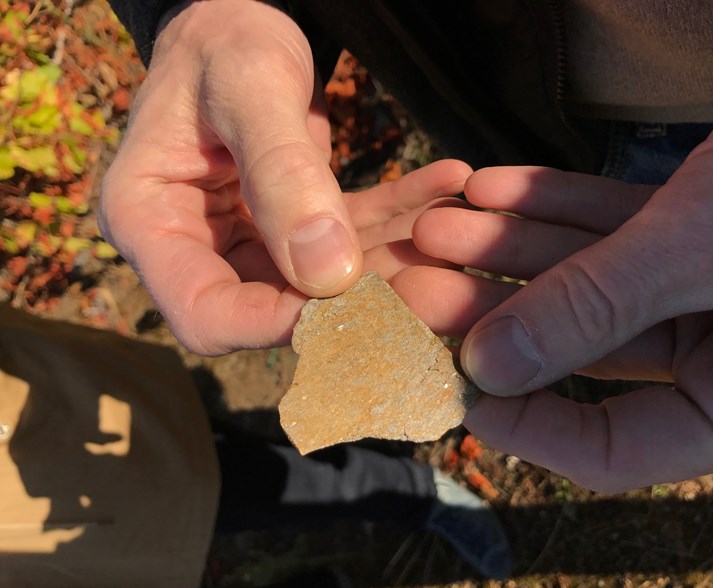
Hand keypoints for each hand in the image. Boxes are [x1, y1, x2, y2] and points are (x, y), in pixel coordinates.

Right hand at [99, 0, 470, 352]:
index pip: (206, 312)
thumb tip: (328, 274)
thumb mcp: (250, 89)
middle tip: (432, 283)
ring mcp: (243, 240)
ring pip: (323, 282)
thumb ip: (284, 174)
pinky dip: (395, 217)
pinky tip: (445, 184)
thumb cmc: (223, 41)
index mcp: (149, 221)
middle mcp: (194, 245)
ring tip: (456, 230)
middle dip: (354, 303)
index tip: (353, 303)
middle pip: (271, 310)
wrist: (235, 24)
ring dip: (392, 262)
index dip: (276, 324)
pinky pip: (346, 237)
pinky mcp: (287, 228)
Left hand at [399, 50, 712, 491]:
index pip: (621, 448)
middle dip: (497, 311)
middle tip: (416, 285)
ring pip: (592, 281)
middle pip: (587, 349)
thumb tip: (488, 367)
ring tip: (436, 226)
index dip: (531, 422)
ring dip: (512, 250)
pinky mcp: (705, 228)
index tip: (456, 386)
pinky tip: (491, 187)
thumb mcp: (710, 245)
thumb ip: (599, 306)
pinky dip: (557, 204)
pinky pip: (617, 226)